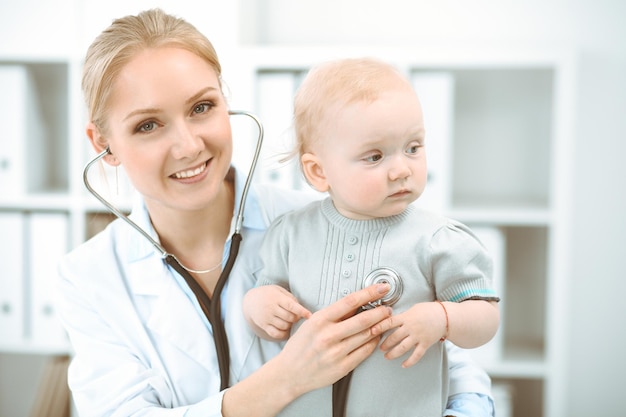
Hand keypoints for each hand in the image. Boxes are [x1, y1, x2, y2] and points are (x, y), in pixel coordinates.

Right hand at [243, 285, 310, 340]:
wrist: (250, 300)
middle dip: (296, 318)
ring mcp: (266, 317)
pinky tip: (286, 330)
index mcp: (276, 297)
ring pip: (284, 326)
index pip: (291, 305)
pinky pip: (275, 333)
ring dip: (290, 325)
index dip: (302, 311)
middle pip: (289, 317)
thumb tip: (302, 309)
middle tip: (297, 316)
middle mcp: (271, 308)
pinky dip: (283, 334)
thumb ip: (290, 298)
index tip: (310, 315)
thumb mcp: (279, 290)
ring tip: (290, 321)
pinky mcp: (263, 325)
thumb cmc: (269, 294)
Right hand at [275, 283, 392, 395]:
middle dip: (380, 312)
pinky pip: (365, 352)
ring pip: (367, 336)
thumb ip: (334, 315)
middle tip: (388, 308)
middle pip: (363, 320)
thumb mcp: (312, 324)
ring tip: (383, 321)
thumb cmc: (300, 346)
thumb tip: (358, 303)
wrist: (290, 373)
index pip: (350, 301)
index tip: (381, 287)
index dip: (369, 293)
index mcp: (320, 320)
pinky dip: (373, 342)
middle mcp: (328, 336)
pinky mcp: (342, 367)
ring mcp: (336, 353)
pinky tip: (375, 337)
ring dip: (379, 327)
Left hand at [377, 301, 445, 367]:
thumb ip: (402, 316)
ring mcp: (418, 336)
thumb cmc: (428, 310)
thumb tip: (389, 318)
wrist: (444, 316)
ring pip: (403, 347)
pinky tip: (404, 365)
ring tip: (387, 357)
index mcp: (406, 317)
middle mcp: (411, 327)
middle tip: (379, 347)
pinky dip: (410, 361)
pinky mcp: (425, 344)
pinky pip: (416, 355)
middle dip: (385, 344)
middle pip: (394, 337)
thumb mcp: (412, 309)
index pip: (390, 322)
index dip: (379, 326)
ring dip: (393, 353)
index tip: (371, 331)